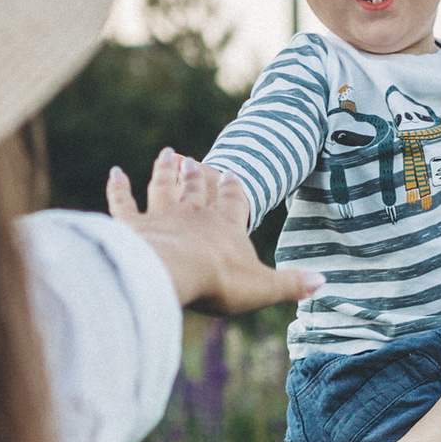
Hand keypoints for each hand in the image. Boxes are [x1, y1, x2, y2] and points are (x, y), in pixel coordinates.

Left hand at [106, 149, 315, 313]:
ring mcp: (161, 216)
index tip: (231, 173)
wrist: (173, 272)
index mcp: (225, 225)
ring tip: (168, 154)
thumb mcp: (263, 287)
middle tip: (193, 159)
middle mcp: (193, 214)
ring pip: (164, 186)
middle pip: (196, 190)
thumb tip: (325, 282)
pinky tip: (116, 173)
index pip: (232, 202)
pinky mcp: (134, 225)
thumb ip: (292, 284)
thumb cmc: (219, 280)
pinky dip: (119, 188)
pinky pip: (124, 202)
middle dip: (197, 175)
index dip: (233, 189)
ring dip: (166, 171)